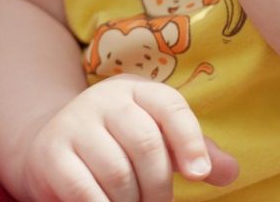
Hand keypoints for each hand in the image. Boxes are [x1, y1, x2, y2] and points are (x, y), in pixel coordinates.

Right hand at [14, 76, 238, 201]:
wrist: (50, 143)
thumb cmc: (117, 143)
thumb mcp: (156, 137)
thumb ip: (194, 151)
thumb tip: (229, 172)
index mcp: (137, 89)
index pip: (170, 106)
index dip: (190, 140)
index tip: (200, 175)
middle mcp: (104, 99)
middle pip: (146, 143)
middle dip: (159, 186)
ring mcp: (74, 124)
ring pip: (117, 172)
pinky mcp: (51, 154)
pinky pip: (84, 189)